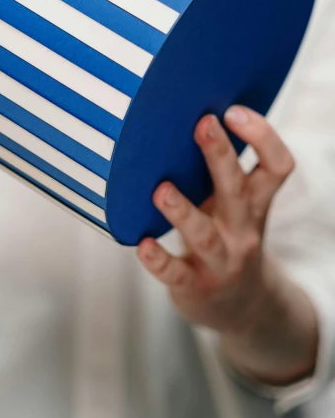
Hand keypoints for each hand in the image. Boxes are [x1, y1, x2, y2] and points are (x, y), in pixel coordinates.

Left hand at [137, 106, 295, 335]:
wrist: (243, 308)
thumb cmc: (229, 236)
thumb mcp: (236, 206)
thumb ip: (220, 172)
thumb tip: (185, 115)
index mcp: (255, 202)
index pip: (277, 165)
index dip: (263, 136)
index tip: (233, 111)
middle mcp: (243, 227)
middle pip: (236, 187)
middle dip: (220, 154)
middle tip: (202, 123)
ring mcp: (221, 259)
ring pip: (204, 233)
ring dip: (182, 211)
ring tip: (161, 190)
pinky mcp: (196, 285)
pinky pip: (176, 273)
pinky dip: (158, 260)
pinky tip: (141, 246)